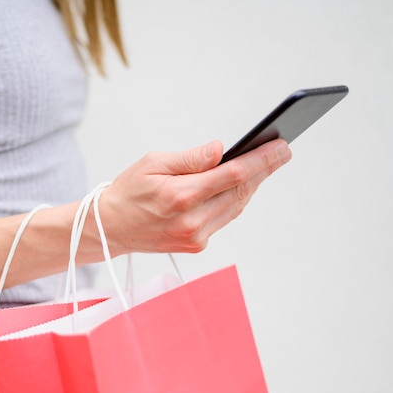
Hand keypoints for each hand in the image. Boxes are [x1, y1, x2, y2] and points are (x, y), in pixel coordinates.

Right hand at [99, 139, 291, 254]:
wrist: (110, 228)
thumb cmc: (128, 191)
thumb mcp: (152, 163)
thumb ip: (189, 158)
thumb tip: (220, 149)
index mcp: (181, 197)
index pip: (233, 174)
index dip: (262, 160)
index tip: (282, 146)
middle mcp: (192, 221)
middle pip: (241, 191)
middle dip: (264, 170)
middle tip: (282, 151)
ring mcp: (196, 237)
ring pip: (236, 206)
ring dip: (251, 184)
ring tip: (265, 164)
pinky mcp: (196, 246)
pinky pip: (224, 218)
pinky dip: (234, 200)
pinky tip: (239, 185)